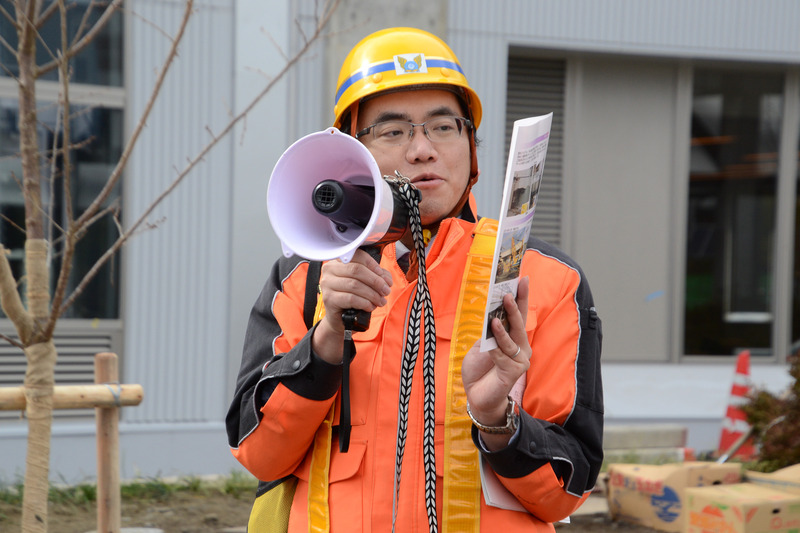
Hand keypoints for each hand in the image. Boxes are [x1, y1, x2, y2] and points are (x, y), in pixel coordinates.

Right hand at [312, 249, 392, 363]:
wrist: (340, 318)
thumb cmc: (352, 297)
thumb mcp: (365, 283)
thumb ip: (376, 276)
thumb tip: (386, 278)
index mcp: (338, 261)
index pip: (357, 256)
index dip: (373, 265)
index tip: (383, 276)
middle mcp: (329, 270)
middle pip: (356, 270)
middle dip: (375, 281)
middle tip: (386, 291)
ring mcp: (327, 284)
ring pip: (354, 285)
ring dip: (372, 294)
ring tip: (381, 301)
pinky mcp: (329, 299)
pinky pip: (351, 298)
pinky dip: (364, 302)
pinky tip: (370, 306)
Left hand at [461, 277, 530, 445]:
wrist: (477, 396)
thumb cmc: (480, 370)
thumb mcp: (481, 346)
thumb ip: (488, 333)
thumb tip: (491, 314)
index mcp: (514, 337)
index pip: (519, 313)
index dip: (521, 296)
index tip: (521, 278)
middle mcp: (521, 347)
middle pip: (519, 322)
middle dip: (515, 305)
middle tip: (509, 290)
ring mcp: (520, 359)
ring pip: (512, 337)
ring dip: (504, 324)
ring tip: (497, 311)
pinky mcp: (514, 371)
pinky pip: (502, 354)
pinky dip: (494, 346)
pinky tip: (488, 339)